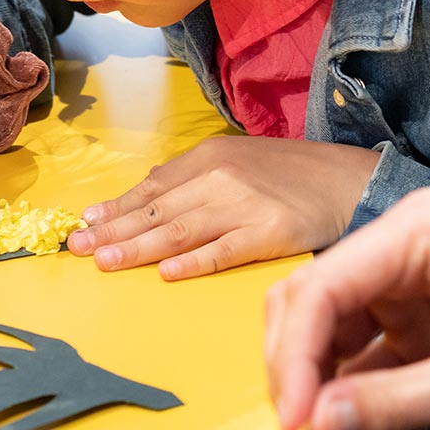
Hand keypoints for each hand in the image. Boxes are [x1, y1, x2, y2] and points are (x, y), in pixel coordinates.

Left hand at [69, 135, 381, 280]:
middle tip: (77, 251)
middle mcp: (221, 177)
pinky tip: (168, 273)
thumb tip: (146, 193)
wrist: (352, 181)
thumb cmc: (294, 175)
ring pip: (180, 230)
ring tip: (106, 263)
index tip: (84, 225)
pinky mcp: (270, 232)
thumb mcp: (240, 161)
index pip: (151, 187)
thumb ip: (194, 177)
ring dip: (139, 248)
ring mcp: (245, 205)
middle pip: (157, 209)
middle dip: (113, 231)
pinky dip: (194, 261)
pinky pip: (224, 250)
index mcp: (209, 157)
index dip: (116, 208)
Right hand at [264, 187, 429, 429]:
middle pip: (314, 306)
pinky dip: (365, 403)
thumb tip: (317, 426)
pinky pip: (373, 361)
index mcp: (421, 231)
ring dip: (331, 395)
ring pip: (335, 337)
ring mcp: (416, 284)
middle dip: (302, 374)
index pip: (321, 289)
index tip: (296, 425)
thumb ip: (397, 403)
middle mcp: (408, 246)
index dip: (295, 359)